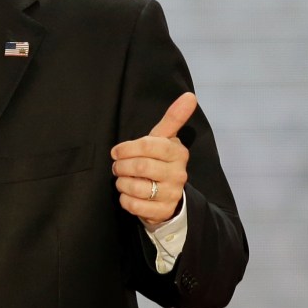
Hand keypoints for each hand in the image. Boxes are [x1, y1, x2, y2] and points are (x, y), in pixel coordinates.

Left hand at [111, 93, 195, 224]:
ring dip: (121, 183)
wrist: (168, 197)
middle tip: (117, 167)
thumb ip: (173, 118)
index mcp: (177, 152)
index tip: (117, 152)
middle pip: (139, 166)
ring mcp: (172, 193)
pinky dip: (124, 199)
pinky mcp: (163, 211)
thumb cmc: (160, 161)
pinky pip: (134, 205)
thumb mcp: (164, 140)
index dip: (126, 148)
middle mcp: (178, 173)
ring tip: (122, 180)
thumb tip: (190, 95)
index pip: (148, 145)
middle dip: (121, 166)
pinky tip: (128, 194)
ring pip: (135, 186)